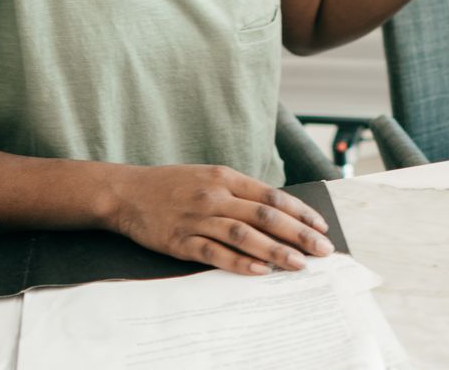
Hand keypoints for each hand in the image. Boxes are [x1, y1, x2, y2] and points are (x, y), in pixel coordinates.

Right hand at [105, 164, 334, 275]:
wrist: (126, 192)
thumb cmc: (171, 185)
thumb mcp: (208, 177)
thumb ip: (239, 192)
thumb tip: (276, 211)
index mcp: (225, 177)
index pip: (272, 196)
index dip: (300, 212)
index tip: (321, 227)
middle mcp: (215, 196)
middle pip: (266, 216)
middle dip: (299, 234)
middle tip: (323, 250)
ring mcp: (197, 219)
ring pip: (245, 236)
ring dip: (275, 251)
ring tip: (299, 264)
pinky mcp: (181, 241)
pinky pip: (215, 253)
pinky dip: (239, 262)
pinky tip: (260, 271)